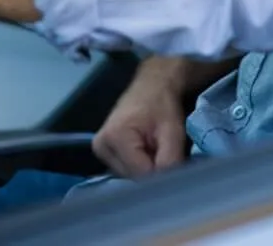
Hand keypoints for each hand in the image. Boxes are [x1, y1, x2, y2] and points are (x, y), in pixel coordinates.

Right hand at [92, 63, 188, 177]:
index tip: (172, 157)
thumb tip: (169, 186)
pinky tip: (145, 148)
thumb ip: (170, 161)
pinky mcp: (102, 151)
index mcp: (115, 137)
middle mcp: (101, 145)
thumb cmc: (163, 104)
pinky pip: (124, 169)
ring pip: (129, 176)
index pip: (141, 175)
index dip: (160, 171)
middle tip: (162, 148)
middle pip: (133, 177)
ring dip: (145, 167)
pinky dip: (138, 163)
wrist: (152, 85)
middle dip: (152, 169)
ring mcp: (99, 149)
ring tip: (154, 146)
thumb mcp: (173, 131)